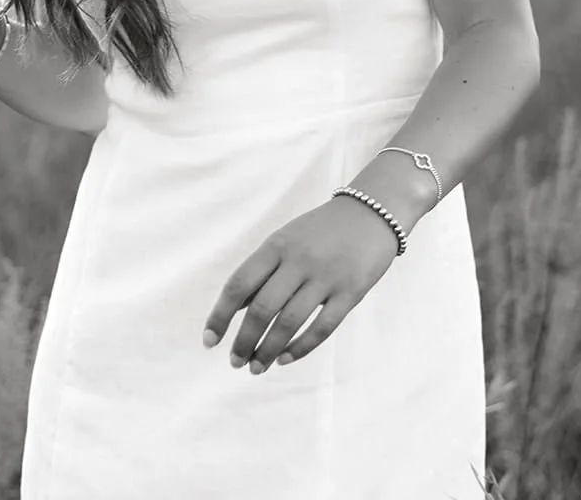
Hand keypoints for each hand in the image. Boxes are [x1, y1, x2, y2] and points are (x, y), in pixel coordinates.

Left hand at [202, 198, 397, 372]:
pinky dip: (300, 348)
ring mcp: (325, 277)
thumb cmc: (321, 231)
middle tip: (235, 362)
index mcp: (277, 245)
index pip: (240, 283)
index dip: (220, 315)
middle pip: (262, 308)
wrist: (371, 213)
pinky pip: (321, 328)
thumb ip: (262, 271)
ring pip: (289, 322)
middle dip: (244, 341)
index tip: (209, 341)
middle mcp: (298, 260)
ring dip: (268, 350)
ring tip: (256, 368)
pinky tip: (285, 358)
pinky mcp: (350, 293)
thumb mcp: (286, 239)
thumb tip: (234, 309)